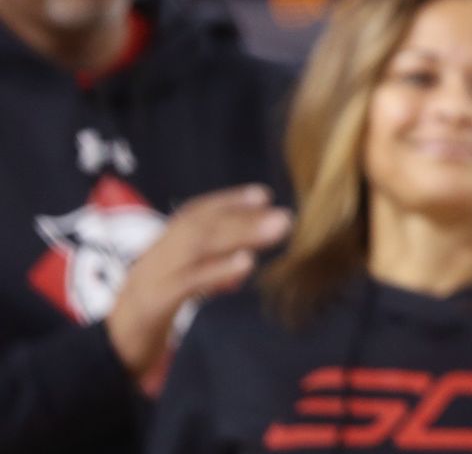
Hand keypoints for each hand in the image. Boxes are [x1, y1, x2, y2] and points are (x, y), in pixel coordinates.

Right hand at [105, 184, 291, 378]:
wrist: (102, 361)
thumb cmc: (144, 328)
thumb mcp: (175, 293)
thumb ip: (205, 274)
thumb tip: (246, 259)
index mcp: (158, 253)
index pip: (191, 216)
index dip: (226, 202)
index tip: (263, 195)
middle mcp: (153, 259)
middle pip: (198, 227)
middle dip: (242, 216)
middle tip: (285, 216)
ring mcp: (149, 280)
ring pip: (194, 247)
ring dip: (239, 234)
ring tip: (277, 229)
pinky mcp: (149, 307)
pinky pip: (185, 283)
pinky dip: (217, 270)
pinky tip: (246, 263)